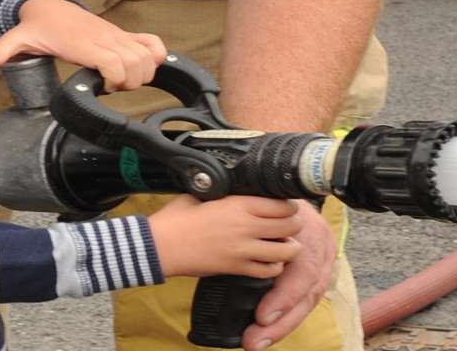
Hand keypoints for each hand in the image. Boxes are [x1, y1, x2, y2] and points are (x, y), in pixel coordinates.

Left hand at [0, 0, 165, 91]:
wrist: (49, 6)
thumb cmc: (39, 26)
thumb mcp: (19, 38)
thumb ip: (4, 50)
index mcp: (83, 42)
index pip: (113, 59)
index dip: (116, 78)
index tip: (105, 87)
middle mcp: (104, 37)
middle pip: (135, 62)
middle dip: (132, 82)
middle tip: (114, 89)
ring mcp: (116, 35)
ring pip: (147, 55)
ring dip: (144, 73)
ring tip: (125, 82)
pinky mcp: (122, 35)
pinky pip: (152, 42)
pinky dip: (157, 55)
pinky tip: (148, 67)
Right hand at [146, 194, 301, 279]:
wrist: (161, 245)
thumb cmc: (176, 217)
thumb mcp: (201, 193)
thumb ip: (224, 191)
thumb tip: (234, 184)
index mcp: (239, 204)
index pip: (282, 205)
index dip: (290, 205)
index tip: (287, 205)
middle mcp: (246, 226)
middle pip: (290, 226)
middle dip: (294, 225)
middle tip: (290, 224)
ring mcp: (243, 249)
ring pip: (285, 251)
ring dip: (290, 247)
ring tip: (286, 243)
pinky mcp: (236, 268)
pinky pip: (268, 271)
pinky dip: (275, 267)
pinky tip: (271, 261)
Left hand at [241, 201, 335, 348]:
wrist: (296, 197)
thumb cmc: (277, 199)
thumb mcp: (271, 199)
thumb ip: (257, 212)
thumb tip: (225, 212)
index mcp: (311, 231)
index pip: (303, 270)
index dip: (284, 297)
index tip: (262, 315)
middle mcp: (320, 252)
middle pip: (305, 294)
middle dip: (280, 322)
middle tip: (254, 338)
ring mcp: (323, 267)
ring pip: (305, 303)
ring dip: (281, 327)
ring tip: (255, 342)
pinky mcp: (316, 278)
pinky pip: (302, 304)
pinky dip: (285, 320)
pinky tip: (265, 335)